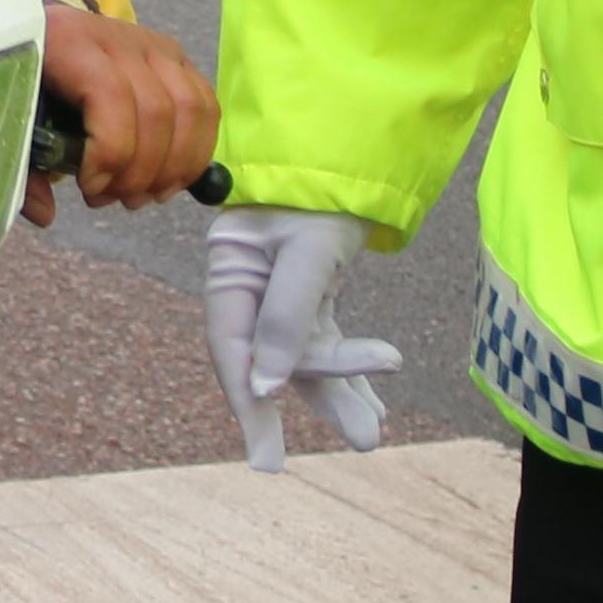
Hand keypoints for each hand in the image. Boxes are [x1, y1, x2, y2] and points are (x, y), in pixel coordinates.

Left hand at [26, 6, 217, 219]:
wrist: (45, 33)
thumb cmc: (28, 78)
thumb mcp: (12, 115)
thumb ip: (23, 166)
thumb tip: (45, 213)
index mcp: (69, 42)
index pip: (111, 95)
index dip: (110, 152)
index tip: (89, 188)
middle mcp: (119, 36)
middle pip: (156, 110)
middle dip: (140, 172)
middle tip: (114, 199)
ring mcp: (153, 45)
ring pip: (190, 110)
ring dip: (173, 167)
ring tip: (141, 196)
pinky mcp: (176, 59)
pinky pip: (205, 106)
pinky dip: (196, 151)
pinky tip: (169, 181)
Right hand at [200, 206, 397, 473]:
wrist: (351, 146)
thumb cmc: (322, 188)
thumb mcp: (309, 251)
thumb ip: (287, 317)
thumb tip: (268, 386)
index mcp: (230, 268)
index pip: (232, 347)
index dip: (249, 403)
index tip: (267, 456)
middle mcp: (247, 282)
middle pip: (271, 357)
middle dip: (318, 401)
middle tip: (357, 444)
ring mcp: (278, 288)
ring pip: (303, 354)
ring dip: (340, 391)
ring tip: (372, 433)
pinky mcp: (309, 290)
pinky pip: (322, 339)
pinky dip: (347, 367)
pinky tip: (372, 402)